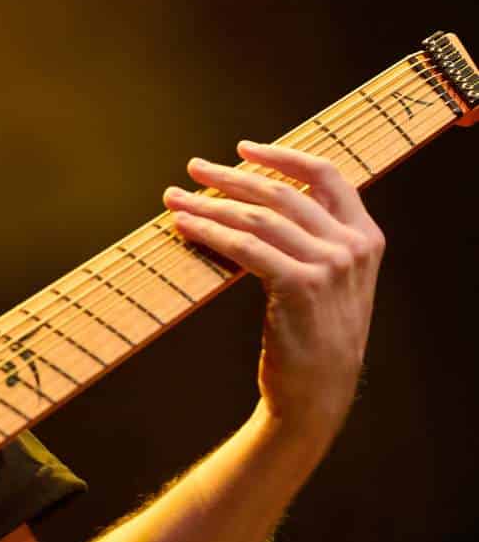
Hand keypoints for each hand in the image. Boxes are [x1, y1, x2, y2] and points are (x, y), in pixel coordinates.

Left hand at [163, 141, 384, 445]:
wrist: (317, 393)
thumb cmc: (315, 335)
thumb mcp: (333, 280)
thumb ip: (317, 239)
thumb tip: (263, 198)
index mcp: (365, 237)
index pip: (326, 176)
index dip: (282, 156)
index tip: (243, 148)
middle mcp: (352, 246)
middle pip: (282, 193)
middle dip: (231, 178)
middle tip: (194, 169)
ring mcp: (329, 265)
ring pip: (257, 218)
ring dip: (209, 204)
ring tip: (174, 200)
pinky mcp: (300, 286)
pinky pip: (245, 247)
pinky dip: (210, 232)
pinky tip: (185, 227)